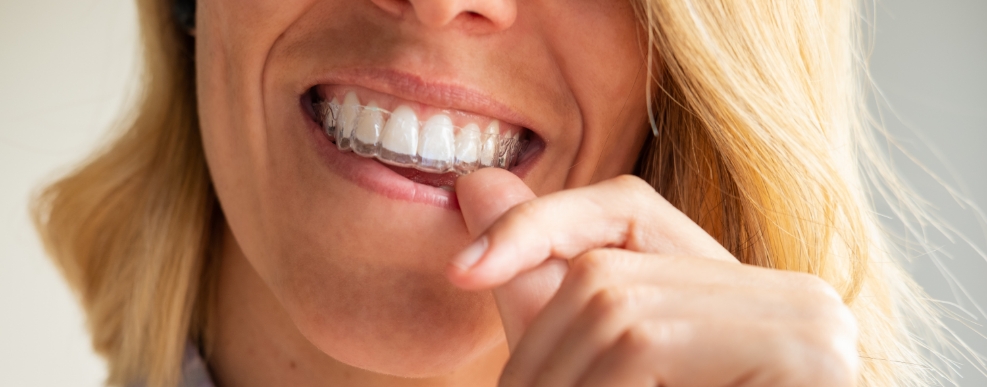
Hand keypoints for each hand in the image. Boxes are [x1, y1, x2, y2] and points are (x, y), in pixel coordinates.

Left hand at [448, 169, 858, 386]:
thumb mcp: (599, 361)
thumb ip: (544, 282)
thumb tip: (475, 186)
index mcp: (744, 290)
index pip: (627, 208)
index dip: (539, 226)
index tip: (464, 271)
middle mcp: (789, 293)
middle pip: (606, 272)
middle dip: (537, 347)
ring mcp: (809, 322)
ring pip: (616, 310)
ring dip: (560, 377)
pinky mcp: (804, 356)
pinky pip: (648, 343)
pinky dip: (602, 385)